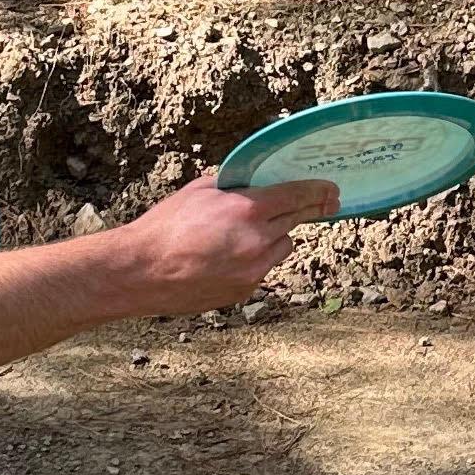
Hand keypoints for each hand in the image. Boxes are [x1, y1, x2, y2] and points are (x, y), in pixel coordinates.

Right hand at [112, 167, 336, 317]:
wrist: (142, 272)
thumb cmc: (165, 226)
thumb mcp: (199, 190)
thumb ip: (234, 185)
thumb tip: (255, 183)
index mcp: (248, 210)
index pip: (298, 196)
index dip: (319, 191)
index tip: (332, 189)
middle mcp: (258, 241)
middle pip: (296, 221)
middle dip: (305, 211)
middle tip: (316, 204)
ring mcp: (254, 270)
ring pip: (282, 247)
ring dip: (274, 237)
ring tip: (243, 234)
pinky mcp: (245, 291)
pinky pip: (262, 269)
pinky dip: (254, 260)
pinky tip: (226, 257)